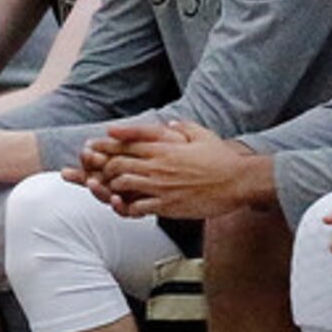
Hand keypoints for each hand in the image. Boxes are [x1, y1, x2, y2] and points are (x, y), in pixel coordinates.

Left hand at [81, 120, 271, 220]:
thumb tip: (170, 123)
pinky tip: (123, 206)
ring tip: (109, 189)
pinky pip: (137, 208)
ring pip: (122, 185)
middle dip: (101, 168)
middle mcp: (158, 165)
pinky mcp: (168, 205)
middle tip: (94, 171)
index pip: (124, 143)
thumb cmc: (222, 158)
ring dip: (111, 187)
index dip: (104, 146)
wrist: (239, 181)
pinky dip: (125, 207)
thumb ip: (182, 127)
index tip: (91, 148)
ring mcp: (161, 186)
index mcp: (163, 146)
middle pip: (116, 163)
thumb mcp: (201, 134)